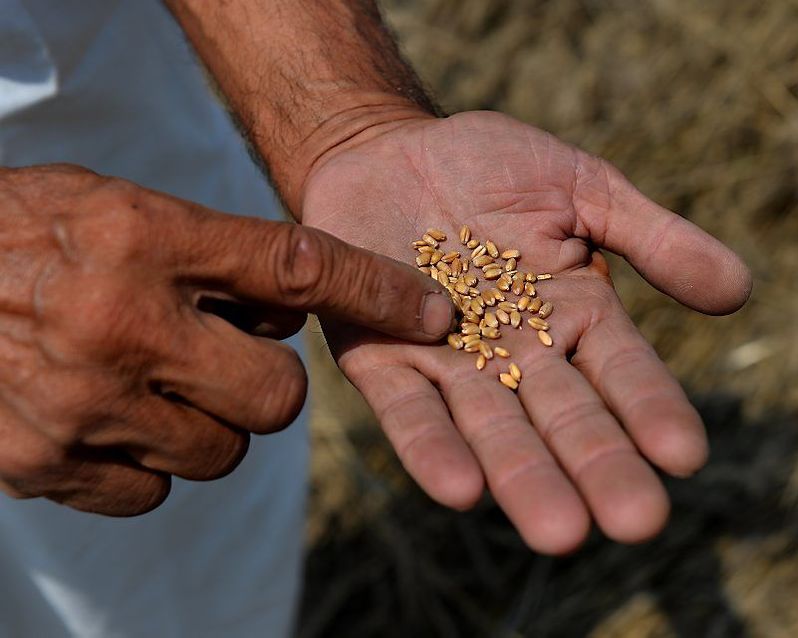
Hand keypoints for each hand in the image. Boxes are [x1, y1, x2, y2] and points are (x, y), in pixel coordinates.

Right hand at [0, 165, 454, 514]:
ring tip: (150, 383)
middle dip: (268, 388)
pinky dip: (144, 465)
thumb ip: (211, 254)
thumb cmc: (23, 233)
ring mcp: (78, 404)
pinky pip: (152, 494)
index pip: (297, 268)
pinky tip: (105, 417)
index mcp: (141, 238)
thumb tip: (295, 310)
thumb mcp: (119, 209)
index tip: (435, 313)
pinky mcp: (42, 465)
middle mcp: (118, 323)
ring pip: (220, 454)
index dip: (378, 293)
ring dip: (205, 426)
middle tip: (229, 359)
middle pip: (278, 397)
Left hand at [302, 111, 751, 553]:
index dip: (653, 410)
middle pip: (566, 418)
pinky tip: (459, 489)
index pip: (625, 373)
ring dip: (523, 477)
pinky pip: (408, 409)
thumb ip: (653, 237)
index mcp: (577, 316)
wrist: (386, 150)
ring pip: (493, 428)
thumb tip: (741, 290)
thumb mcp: (581, 188)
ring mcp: (449, 363)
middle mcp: (519, 354)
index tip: (685, 455)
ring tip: (559, 531)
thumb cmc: (490, 166)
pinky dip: (431, 447)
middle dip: (599, 467)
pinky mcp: (380, 359)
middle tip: (637, 522)